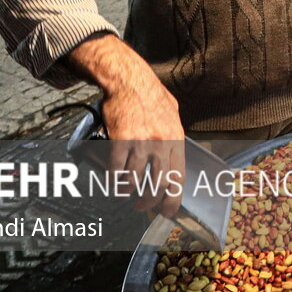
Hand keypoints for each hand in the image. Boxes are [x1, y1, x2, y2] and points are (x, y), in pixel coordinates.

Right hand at [70, 34, 184, 217]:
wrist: (130, 81)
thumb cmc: (151, 96)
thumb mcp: (173, 115)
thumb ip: (174, 136)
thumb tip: (175, 153)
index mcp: (176, 139)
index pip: (178, 177)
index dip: (173, 199)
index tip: (167, 210)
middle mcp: (161, 144)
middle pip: (157, 184)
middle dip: (149, 202)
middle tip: (142, 206)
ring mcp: (141, 143)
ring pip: (136, 180)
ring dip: (129, 192)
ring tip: (125, 193)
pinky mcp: (121, 140)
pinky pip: (117, 169)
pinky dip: (114, 181)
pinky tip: (113, 183)